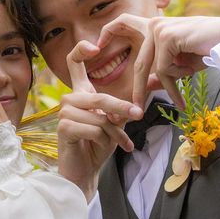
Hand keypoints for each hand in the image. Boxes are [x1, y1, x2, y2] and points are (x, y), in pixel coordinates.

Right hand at [58, 40, 142, 200]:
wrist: (85, 171)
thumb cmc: (99, 144)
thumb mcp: (118, 120)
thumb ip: (130, 101)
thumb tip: (156, 80)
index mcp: (80, 92)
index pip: (73, 62)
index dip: (81, 49)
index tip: (96, 47)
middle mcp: (69, 99)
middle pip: (100, 97)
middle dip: (122, 109)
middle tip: (138, 115)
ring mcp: (63, 113)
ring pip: (100, 116)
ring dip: (115, 133)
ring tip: (119, 143)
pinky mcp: (63, 128)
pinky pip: (94, 130)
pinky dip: (107, 141)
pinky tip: (104, 148)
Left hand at [96, 14, 219, 108]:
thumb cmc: (208, 50)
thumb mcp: (181, 63)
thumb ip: (163, 70)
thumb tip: (148, 83)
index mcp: (155, 25)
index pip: (122, 23)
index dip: (108, 33)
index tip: (95, 49)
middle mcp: (154, 24)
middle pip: (140, 62)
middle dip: (138, 88)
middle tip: (133, 108)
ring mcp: (160, 29)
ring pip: (153, 69)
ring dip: (167, 86)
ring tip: (176, 102)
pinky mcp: (167, 37)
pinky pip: (164, 69)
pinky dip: (176, 82)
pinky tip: (186, 86)